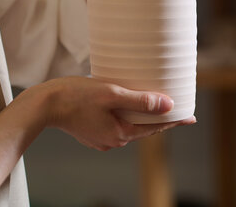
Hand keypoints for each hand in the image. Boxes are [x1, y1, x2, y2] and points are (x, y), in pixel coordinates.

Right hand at [36, 76, 194, 150]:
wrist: (44, 105)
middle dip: (161, 118)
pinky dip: (127, 115)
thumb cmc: (76, 96)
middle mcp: (114, 140)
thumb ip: (140, 100)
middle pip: (145, 128)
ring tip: (155, 103)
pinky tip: (129, 104)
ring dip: (143, 115)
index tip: (191, 117)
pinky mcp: (94, 132)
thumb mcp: (112, 94)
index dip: (175, 120)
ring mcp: (103, 138)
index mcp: (121, 133)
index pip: (156, 127)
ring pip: (131, 126)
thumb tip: (168, 105)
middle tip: (177, 107)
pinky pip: (118, 124)